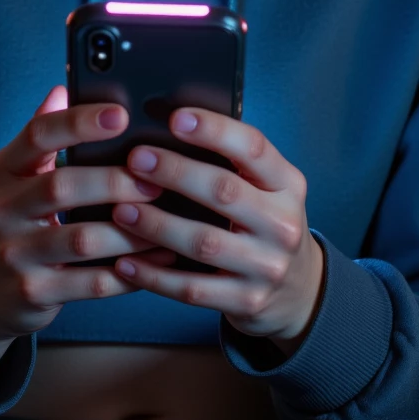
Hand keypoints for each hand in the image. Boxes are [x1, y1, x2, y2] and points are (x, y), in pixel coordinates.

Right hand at [0, 86, 176, 345]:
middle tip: (159, 179)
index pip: (38, 135)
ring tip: (167, 220)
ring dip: (131, 231)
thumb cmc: (18, 222)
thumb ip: (43, 135)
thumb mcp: (19, 177)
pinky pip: (92, 282)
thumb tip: (63, 86)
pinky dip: (131, 271)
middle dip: (116, 181)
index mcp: (5, 170)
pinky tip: (159, 258)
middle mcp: (3, 209)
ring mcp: (15, 254)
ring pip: (82, 239)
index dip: (79, 122)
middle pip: (62, 186)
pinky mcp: (33, 293)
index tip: (121, 114)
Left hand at [110, 106, 325, 353]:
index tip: (176, 118)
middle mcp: (283, 224)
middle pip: (224, 191)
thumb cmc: (264, 224)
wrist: (298, 290)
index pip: (254, 148)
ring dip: (157, 225)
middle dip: (175, 172)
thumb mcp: (267, 190)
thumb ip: (233, 163)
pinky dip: (154, 276)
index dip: (214, 130)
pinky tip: (125, 263)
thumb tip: (171, 126)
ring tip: (120, 210)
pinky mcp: (247, 301)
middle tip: (136, 160)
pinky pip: (192, 289)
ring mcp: (267, 267)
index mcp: (288, 185)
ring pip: (203, 243)